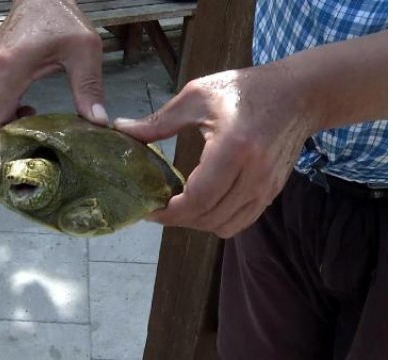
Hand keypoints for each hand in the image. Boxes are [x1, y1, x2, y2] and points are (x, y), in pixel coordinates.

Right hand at [0, 0, 108, 138]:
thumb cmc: (61, 18)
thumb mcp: (84, 51)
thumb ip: (89, 87)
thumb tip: (98, 121)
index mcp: (10, 68)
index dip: (5, 141)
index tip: (29, 148)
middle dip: (6, 138)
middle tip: (35, 142)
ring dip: (4, 125)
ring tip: (33, 124)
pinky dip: (1, 113)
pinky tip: (26, 110)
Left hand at [114, 64, 318, 237]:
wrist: (298, 94)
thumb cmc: (244, 89)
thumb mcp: (197, 96)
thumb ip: (159, 121)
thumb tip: (121, 130)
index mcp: (233, 148)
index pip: (198, 198)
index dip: (169, 212)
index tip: (148, 209)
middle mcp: (254, 174)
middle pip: (209, 217)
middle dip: (178, 219)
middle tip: (156, 208)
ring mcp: (267, 187)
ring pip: (225, 225)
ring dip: (197, 223)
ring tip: (177, 207)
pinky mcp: (272, 192)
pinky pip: (241, 221)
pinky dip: (217, 220)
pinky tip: (202, 205)